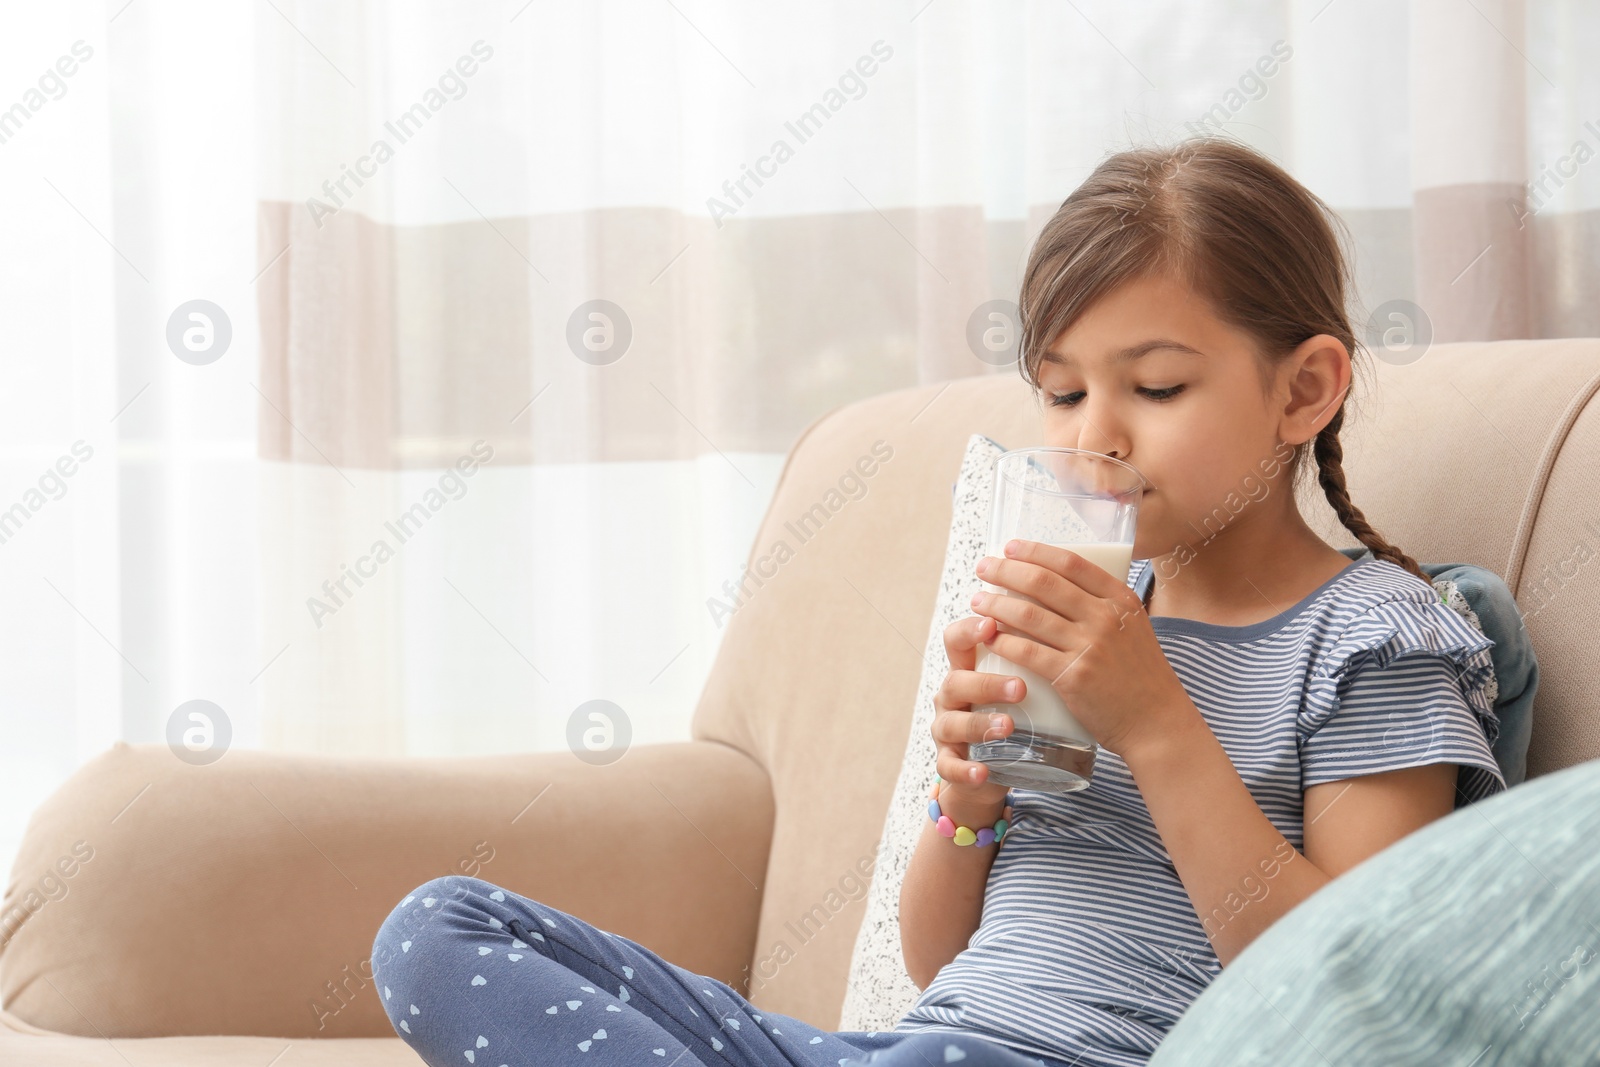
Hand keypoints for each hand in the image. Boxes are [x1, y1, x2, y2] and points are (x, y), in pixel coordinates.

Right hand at [930, 613, 1018, 810]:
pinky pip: (950, 765)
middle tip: (1020, 688)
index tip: (992, 623)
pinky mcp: (950, 761)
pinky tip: (982, 772)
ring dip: (979, 725)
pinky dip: (964, 770)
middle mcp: (952, 696)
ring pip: (951, 723)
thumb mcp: (1020, 677)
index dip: (969, 630)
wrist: (996, 763)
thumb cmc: (1014, 710)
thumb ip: (1035, 648)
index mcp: (968, 669)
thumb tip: (1075, 610)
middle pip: (956, 680)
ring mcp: (947, 729)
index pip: (958, 640)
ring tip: (1009, 727)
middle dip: (986, 683)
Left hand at [970, 539, 1195, 757]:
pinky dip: (1003, 640)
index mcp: (1120, 599)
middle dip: (1006, 571)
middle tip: (983, 568)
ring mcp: (1089, 647)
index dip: (1035, 551)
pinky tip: (989, 636)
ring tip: (977, 601)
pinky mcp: (1073, 676)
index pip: (1070, 563)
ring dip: (996, 604)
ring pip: (1029, 615)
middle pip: (1044, 583)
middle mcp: (1105, 617)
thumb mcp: (1132, 628)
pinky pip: (1028, 652)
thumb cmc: (1140, 675)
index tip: (1009, 547)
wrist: (1156, 721)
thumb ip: (1102, 607)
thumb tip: (1058, 585)